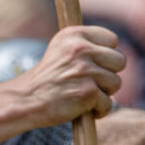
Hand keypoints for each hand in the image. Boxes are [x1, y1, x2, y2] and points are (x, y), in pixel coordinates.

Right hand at [1, 23, 123, 122]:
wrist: (24, 100)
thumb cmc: (47, 79)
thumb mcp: (62, 51)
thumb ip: (88, 47)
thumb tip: (119, 55)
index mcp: (73, 34)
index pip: (112, 39)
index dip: (104, 55)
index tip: (89, 64)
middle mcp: (80, 49)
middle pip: (120, 61)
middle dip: (108, 74)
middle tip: (87, 81)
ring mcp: (85, 70)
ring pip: (116, 83)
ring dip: (103, 93)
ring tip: (81, 94)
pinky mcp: (88, 92)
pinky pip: (109, 103)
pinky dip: (98, 110)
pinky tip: (81, 107)